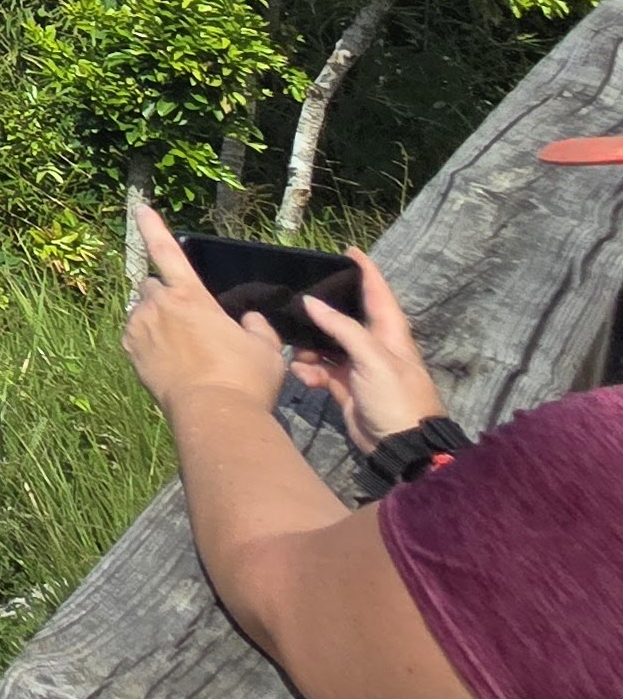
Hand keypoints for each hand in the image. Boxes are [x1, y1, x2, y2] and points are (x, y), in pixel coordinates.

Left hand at [125, 193, 287, 415]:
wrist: (214, 415)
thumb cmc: (245, 379)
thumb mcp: (266, 349)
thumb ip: (256, 327)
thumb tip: (248, 321)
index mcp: (190, 296)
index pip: (168, 252)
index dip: (154, 228)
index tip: (141, 208)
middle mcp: (159, 305)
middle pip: (155, 287)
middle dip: (168, 297)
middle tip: (192, 325)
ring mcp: (140, 328)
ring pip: (144, 312)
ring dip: (158, 320)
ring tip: (185, 351)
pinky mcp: (130, 351)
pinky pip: (135, 336)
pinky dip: (148, 342)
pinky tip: (171, 362)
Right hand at [282, 246, 448, 454]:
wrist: (402, 447)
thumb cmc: (396, 397)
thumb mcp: (373, 359)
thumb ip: (342, 328)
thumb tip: (310, 302)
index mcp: (390, 334)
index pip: (379, 293)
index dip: (366, 271)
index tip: (348, 251)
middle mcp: (374, 346)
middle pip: (346, 317)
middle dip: (323, 308)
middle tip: (297, 298)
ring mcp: (359, 367)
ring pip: (327, 344)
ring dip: (310, 345)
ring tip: (297, 350)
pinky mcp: (346, 387)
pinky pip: (321, 369)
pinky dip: (309, 370)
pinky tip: (301, 374)